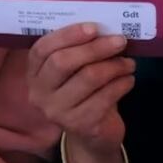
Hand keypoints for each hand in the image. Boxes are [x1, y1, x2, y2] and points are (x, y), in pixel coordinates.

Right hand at [28, 23, 133, 162]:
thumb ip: (79, 50)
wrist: (92, 135)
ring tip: (129, 62)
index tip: (94, 27)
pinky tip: (129, 79)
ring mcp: (57, 112)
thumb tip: (106, 27)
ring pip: (88, 78)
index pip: (42, 49)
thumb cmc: (83, 92)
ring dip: (114, 66)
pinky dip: (121, 84)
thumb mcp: (74, 71)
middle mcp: (39, 93)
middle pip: (63, 62)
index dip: (67, 35)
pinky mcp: (79, 125)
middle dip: (95, 48)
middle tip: (119, 41)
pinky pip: (104, 97)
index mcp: (34, 73)